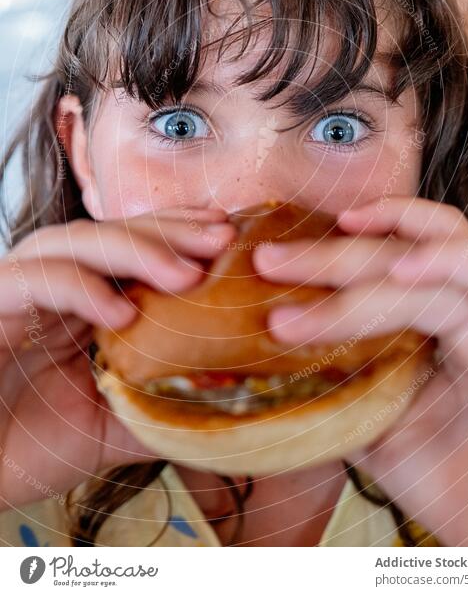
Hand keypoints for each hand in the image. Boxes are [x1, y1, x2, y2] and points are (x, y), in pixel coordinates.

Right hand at [0, 207, 235, 509]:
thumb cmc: (24, 451)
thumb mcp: (109, 428)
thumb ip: (158, 406)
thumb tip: (231, 402)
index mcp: (79, 303)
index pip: (131, 246)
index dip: (178, 231)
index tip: (228, 232)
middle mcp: (48, 287)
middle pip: (109, 234)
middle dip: (168, 232)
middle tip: (221, 239)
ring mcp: (15, 293)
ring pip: (72, 244)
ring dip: (133, 250)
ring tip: (187, 274)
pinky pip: (30, 281)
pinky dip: (78, 288)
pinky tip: (121, 312)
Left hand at [253, 197, 467, 545]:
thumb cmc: (443, 478)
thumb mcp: (370, 420)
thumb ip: (334, 380)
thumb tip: (264, 361)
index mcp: (428, 321)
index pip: (379, 259)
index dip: (327, 249)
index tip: (271, 257)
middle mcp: (463, 305)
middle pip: (392, 252)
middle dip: (327, 255)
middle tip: (269, 261)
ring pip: (431, 253)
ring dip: (370, 256)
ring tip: (316, 257)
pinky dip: (447, 259)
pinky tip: (401, 268)